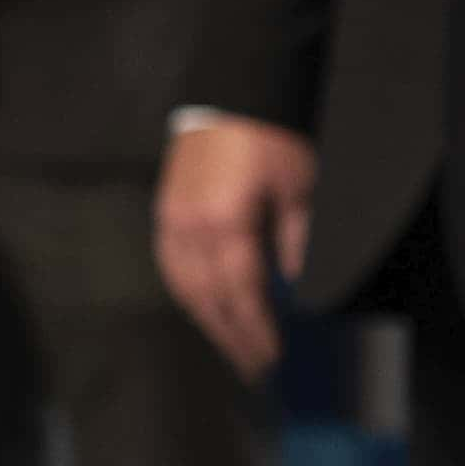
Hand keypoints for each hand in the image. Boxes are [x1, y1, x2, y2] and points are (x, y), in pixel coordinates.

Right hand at [154, 115, 316, 381]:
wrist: (230, 96)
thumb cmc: (270, 138)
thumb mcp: (298, 187)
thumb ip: (296, 240)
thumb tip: (292, 285)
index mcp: (224, 222)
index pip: (239, 292)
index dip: (256, 330)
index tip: (272, 358)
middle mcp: (190, 226)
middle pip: (207, 298)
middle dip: (231, 337)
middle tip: (254, 369)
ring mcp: (171, 218)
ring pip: (183, 285)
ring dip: (207, 321)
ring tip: (231, 346)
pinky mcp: (166, 209)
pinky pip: (170, 264)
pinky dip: (188, 292)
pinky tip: (203, 306)